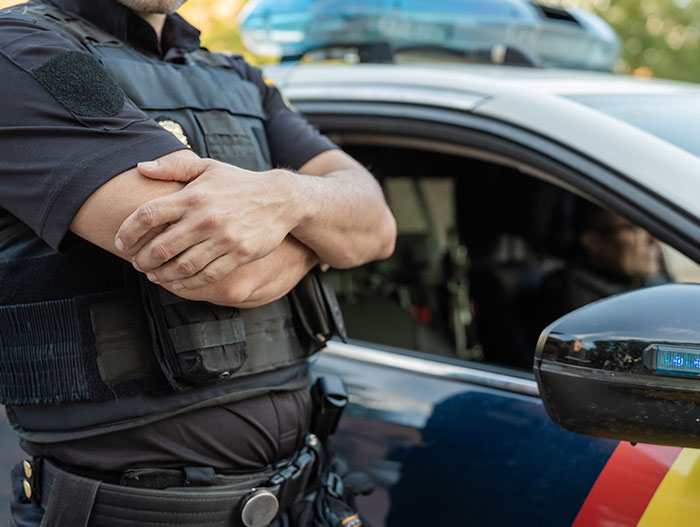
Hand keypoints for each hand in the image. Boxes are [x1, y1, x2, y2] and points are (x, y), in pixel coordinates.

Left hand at [115, 156, 303, 290]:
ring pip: (182, 266)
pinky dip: (187, 284)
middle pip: (161, 246)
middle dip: (142, 260)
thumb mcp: (208, 167)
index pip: (148, 215)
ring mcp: (223, 239)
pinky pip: (206, 276)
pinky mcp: (238, 254)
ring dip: (162, 275)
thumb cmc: (239, 183)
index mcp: (193, 196)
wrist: (280, 199)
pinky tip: (178, 284)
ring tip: (154, 275)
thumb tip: (140, 167)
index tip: (120, 242)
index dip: (128, 231)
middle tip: (137, 263)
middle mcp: (205, 219)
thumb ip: (173, 167)